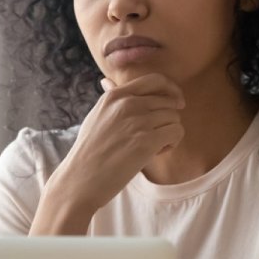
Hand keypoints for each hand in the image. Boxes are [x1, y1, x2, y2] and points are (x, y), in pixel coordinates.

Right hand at [48, 72, 185, 211]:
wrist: (81, 179)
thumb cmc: (89, 151)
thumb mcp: (96, 116)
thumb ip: (110, 98)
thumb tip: (107, 81)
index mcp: (115, 95)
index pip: (155, 80)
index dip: (172, 89)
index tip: (176, 102)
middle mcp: (127, 104)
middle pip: (168, 101)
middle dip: (168, 119)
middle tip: (154, 136)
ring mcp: (137, 121)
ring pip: (174, 117)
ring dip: (169, 133)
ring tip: (152, 147)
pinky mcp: (146, 141)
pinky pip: (176, 132)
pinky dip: (172, 143)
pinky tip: (155, 153)